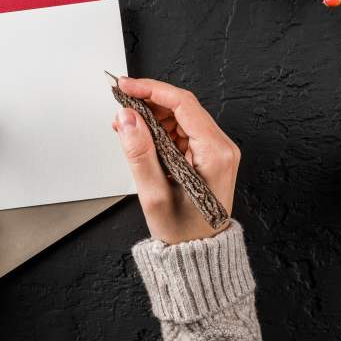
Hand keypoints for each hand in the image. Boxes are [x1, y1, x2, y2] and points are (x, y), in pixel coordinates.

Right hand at [112, 77, 239, 244]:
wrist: (197, 253)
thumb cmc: (183, 232)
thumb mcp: (154, 195)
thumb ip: (140, 153)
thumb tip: (127, 118)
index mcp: (215, 153)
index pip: (183, 104)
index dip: (152, 90)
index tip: (127, 87)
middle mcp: (221, 148)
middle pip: (182, 106)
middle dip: (148, 102)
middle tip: (120, 105)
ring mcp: (215, 150)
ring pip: (180, 116)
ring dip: (150, 116)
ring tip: (124, 124)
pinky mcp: (206, 155)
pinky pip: (180, 131)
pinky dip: (158, 129)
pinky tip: (139, 134)